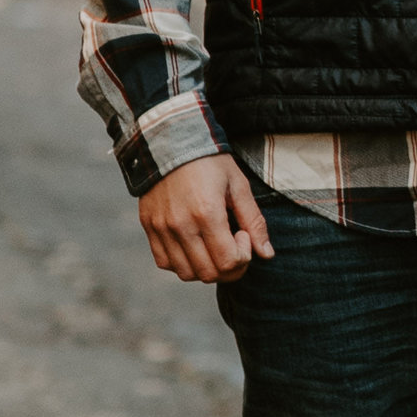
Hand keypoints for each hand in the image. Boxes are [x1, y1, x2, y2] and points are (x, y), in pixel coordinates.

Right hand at [139, 155, 272, 284]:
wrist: (171, 143)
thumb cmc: (210, 162)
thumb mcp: (238, 185)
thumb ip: (253, 221)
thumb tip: (266, 254)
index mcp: (207, 213)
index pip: (228, 261)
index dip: (243, 256)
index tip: (243, 235)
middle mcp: (181, 225)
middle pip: (208, 273)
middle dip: (229, 268)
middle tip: (233, 245)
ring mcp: (162, 228)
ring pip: (186, 273)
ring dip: (206, 268)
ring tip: (213, 246)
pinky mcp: (149, 227)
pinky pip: (165, 262)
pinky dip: (182, 263)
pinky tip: (194, 246)